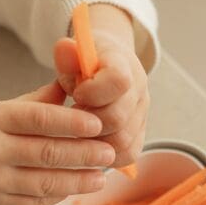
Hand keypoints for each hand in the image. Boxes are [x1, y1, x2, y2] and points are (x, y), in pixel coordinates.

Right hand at [0, 82, 115, 204]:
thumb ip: (35, 103)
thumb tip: (74, 88)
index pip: (38, 119)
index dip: (71, 122)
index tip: (98, 124)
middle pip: (47, 153)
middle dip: (84, 154)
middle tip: (109, 153)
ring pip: (44, 182)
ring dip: (77, 181)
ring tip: (100, 177)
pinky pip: (34, 202)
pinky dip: (57, 195)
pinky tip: (74, 189)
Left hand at [54, 4, 149, 167]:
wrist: (106, 68)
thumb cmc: (85, 64)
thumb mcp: (73, 54)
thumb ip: (67, 54)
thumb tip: (63, 49)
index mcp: (124, 65)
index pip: (118, 81)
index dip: (93, 92)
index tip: (76, 95)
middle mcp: (139, 91)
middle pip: (117, 118)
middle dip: (88, 122)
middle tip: (73, 117)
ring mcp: (141, 115)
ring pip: (121, 142)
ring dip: (94, 141)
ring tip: (79, 130)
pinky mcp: (139, 136)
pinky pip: (127, 155)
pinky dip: (105, 155)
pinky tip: (90, 144)